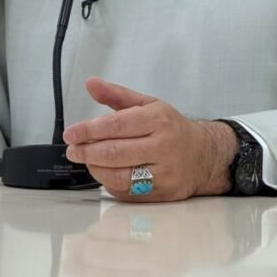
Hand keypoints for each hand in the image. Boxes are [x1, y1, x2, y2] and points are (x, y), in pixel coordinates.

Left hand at [63, 78, 237, 202]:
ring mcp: (164, 173)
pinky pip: (127, 192)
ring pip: (119, 176)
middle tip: (73, 149)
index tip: (72, 133)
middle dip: (87, 152)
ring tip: (88, 160)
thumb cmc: (173, 129)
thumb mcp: (149, 105)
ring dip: (95, 169)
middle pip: (115, 152)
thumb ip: (117, 95)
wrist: (205, 155)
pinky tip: (106, 173)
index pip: (116, 125)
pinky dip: (110, 183)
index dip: (89, 130)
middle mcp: (164, 147)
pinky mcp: (162, 193)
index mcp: (159, 120)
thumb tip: (92, 84)